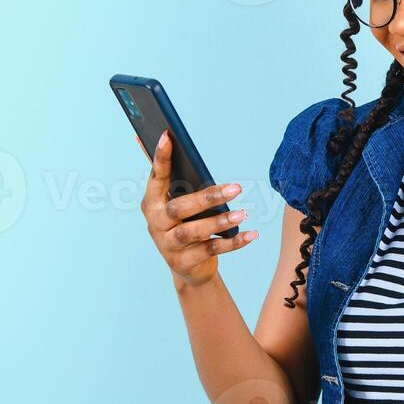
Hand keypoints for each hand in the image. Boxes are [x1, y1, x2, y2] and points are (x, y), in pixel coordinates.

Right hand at [138, 130, 256, 287]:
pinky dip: (233, 242)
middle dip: (207, 198)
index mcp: (152, 202)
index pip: (156, 177)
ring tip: (242, 213)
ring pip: (193, 232)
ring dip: (219, 222)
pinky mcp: (184, 262)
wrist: (187, 267)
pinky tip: (251, 235)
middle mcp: (156, 223)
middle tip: (236, 188)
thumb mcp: (178, 202)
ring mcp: (168, 245)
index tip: (167, 136)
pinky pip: (211, 250)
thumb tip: (165, 136)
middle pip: (179, 209)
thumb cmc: (184, 224)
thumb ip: (175, 176)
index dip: (160, 158)